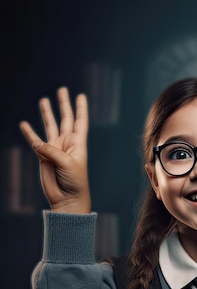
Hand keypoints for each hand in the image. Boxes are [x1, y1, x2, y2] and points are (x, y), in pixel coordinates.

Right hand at [19, 87, 90, 212]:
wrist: (67, 199)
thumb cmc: (74, 182)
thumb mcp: (67, 164)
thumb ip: (52, 151)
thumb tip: (36, 142)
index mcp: (78, 143)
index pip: (80, 121)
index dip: (81, 108)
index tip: (81, 95)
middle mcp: (67, 144)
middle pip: (65, 119)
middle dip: (64, 104)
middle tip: (62, 89)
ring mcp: (55, 149)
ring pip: (50, 126)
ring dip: (47, 113)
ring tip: (44, 100)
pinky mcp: (44, 157)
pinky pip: (35, 141)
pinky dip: (29, 133)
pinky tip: (24, 124)